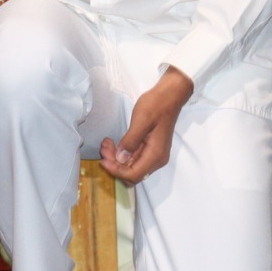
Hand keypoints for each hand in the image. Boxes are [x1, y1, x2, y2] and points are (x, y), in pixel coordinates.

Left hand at [100, 67, 193, 184]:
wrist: (169, 96)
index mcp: (155, 155)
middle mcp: (156, 159)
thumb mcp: (141, 121)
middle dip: (114, 164)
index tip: (102, 160)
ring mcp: (153, 155)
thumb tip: (120, 158)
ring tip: (106, 143)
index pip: (133, 175)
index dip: (116, 171)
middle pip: (131, 172)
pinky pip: (133, 157)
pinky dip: (122, 152)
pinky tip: (112, 142)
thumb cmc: (156, 106)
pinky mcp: (150, 149)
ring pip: (131, 165)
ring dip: (116, 157)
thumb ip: (131, 141)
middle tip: (104, 148)